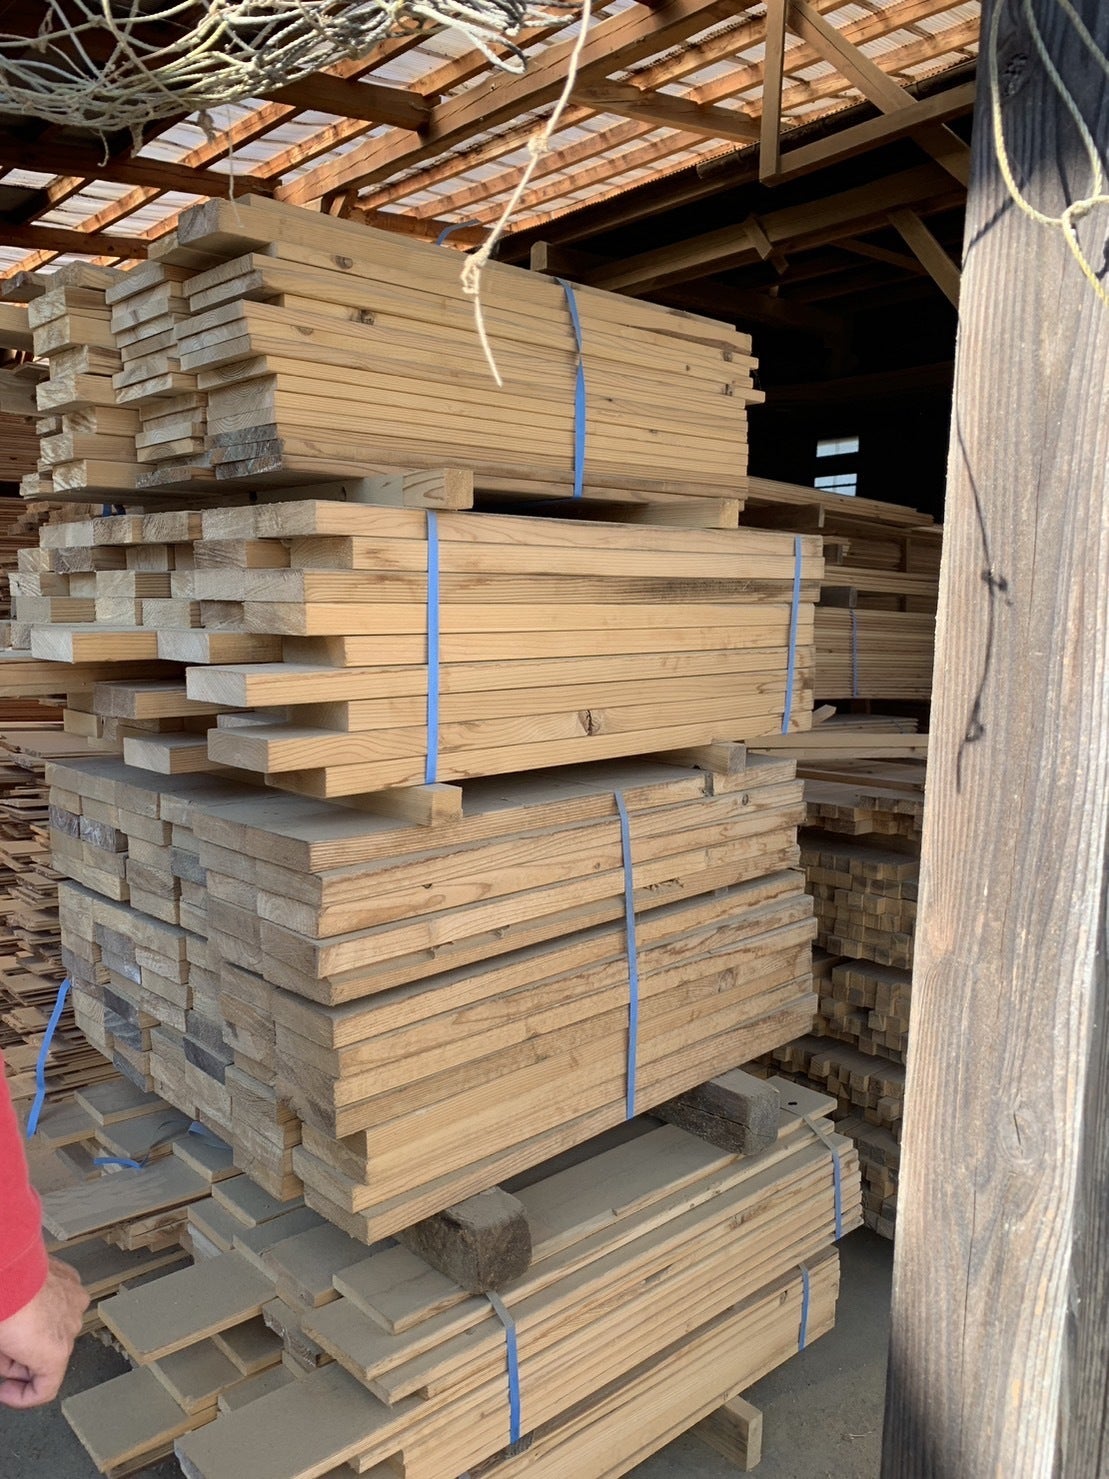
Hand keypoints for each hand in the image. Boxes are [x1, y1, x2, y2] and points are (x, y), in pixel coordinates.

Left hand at [0, 1258, 88, 1407]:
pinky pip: (61, 1302)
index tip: (5, 1390)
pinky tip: (26, 1301)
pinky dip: (45, 1306)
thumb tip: (6, 1363)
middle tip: (2, 1350)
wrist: (8, 1266)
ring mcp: (74, 1302)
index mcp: (54, 1352)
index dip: (20, 1397)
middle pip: (47, 1357)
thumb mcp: (0, 1348)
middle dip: (23, 1359)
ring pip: (55, 1329)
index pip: (44, 1391)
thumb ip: (6, 1364)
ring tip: (11, 1323)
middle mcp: (71, 1328)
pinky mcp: (72, 1280)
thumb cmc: (3, 1305)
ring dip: (36, 1332)